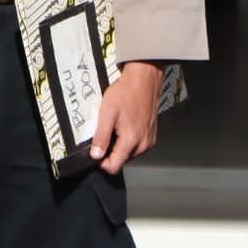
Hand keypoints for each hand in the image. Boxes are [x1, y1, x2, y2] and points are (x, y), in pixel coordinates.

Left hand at [88, 60, 164, 174]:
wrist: (144, 80)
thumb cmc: (125, 93)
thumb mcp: (107, 113)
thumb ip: (101, 136)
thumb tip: (95, 155)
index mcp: (131, 141)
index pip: (114, 167)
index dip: (102, 161)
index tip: (96, 150)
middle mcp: (143, 145)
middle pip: (121, 161)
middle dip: (110, 151)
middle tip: (106, 131)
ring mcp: (149, 141)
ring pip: (129, 154)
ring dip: (119, 145)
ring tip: (116, 125)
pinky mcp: (152, 137)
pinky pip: (137, 146)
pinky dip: (128, 140)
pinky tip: (125, 124)